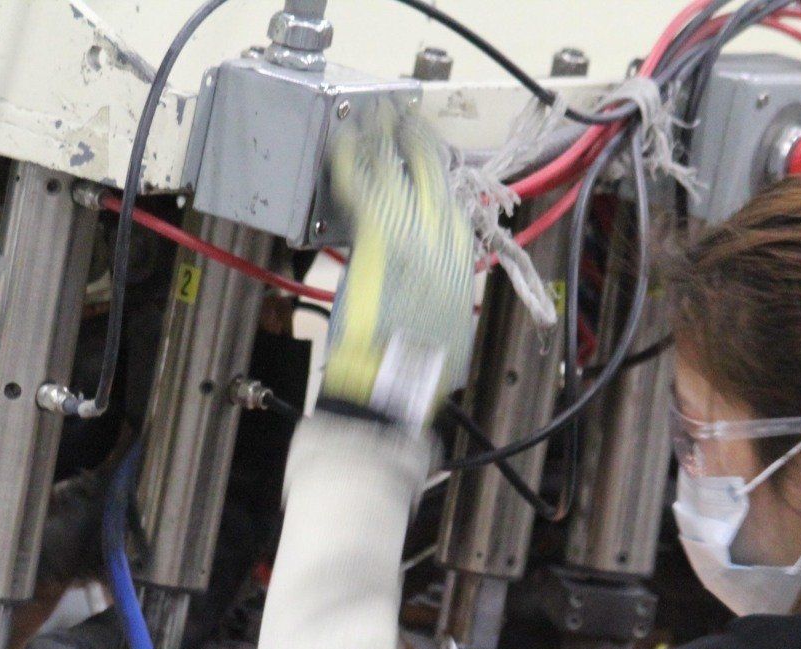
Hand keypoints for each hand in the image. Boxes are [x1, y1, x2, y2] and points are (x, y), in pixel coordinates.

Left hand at [317, 98, 475, 432]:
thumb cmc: (415, 373)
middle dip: (416, 142)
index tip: (427, 157)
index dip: (435, 175)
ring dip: (385, 139)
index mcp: (458, 261)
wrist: (394, 383)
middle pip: (430, 174)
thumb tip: (431, 301)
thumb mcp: (445, 334)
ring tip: (376, 113)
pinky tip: (342, 141)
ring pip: (397, 172)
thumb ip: (439, 303)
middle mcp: (440, 239)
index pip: (449, 203)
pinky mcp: (376, 239)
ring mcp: (409, 235)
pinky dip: (350, 162)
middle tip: (404, 117)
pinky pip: (361, 189)